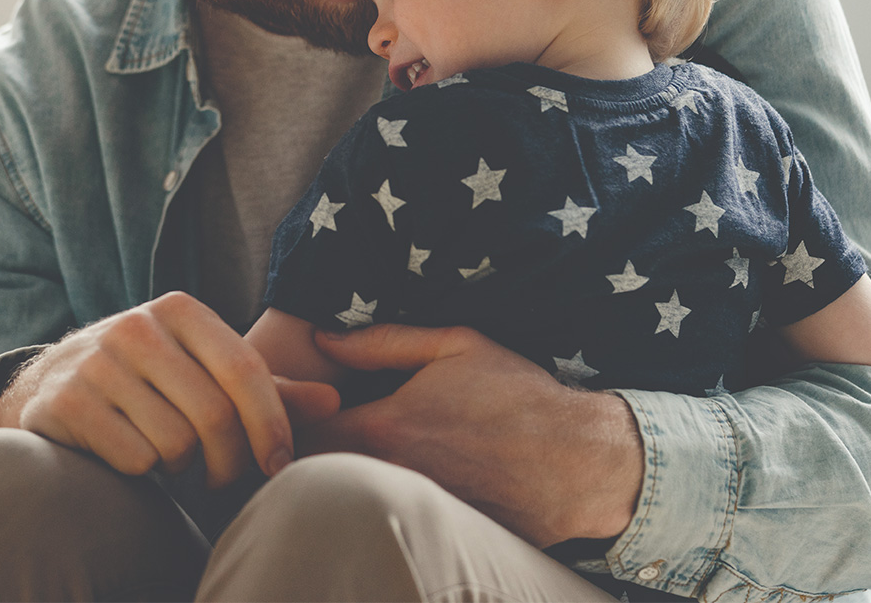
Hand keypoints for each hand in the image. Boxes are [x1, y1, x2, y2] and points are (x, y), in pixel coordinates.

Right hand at [0, 291, 340, 486]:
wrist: (52, 382)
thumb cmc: (150, 379)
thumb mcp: (204, 369)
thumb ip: (268, 388)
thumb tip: (334, 402)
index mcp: (179, 309)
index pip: (245, 369)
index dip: (271, 424)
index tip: (278, 464)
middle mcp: (136, 326)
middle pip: (214, 414)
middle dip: (229, 461)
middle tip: (223, 478)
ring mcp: (97, 362)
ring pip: (176, 442)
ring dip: (182, 467)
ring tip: (169, 456)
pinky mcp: (68, 401)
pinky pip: (135, 459)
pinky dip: (143, 471)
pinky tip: (131, 455)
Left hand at [297, 324, 643, 546]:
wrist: (581, 461)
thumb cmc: (519, 395)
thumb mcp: (454, 345)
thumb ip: (381, 341)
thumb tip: (325, 338)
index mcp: (385, 427)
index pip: (302, 432)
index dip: (289, 419)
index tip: (291, 407)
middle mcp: (391, 475)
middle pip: (316, 472)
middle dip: (304, 451)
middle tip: (306, 432)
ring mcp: (412, 509)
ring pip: (351, 497)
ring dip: (340, 478)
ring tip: (343, 454)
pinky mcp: (437, 533)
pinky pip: (392, 518)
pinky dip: (380, 503)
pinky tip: (389, 484)